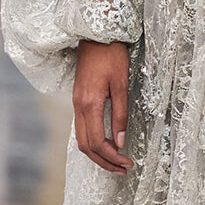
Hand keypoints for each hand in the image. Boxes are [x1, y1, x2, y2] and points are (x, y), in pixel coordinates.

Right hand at [73, 40, 132, 173]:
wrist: (95, 35)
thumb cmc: (111, 56)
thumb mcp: (121, 84)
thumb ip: (120, 114)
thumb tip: (121, 141)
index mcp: (89, 104)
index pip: (97, 142)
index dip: (112, 157)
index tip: (127, 163)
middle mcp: (79, 107)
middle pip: (86, 146)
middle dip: (104, 161)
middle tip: (123, 169)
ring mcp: (76, 103)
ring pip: (81, 139)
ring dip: (98, 154)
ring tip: (116, 161)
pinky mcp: (78, 100)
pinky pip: (82, 128)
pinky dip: (93, 141)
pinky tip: (107, 144)